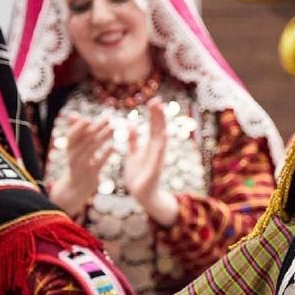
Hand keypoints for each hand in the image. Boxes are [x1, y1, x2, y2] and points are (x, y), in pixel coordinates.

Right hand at [49, 114, 113, 215]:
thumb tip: (73, 114)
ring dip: (103, 137)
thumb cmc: (77, 162)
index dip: (78, 127)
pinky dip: (106, 154)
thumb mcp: (73, 148)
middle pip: (85, 140)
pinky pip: (100, 162)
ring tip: (113, 128)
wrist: (76, 187)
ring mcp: (82, 166)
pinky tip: (114, 146)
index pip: (71, 135)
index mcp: (69, 148)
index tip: (88, 118)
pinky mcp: (92, 174)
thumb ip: (75, 132)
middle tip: (108, 119)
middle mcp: (73, 156)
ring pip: (93, 149)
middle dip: (96, 128)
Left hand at [123, 98, 177, 225]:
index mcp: (151, 146)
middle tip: (158, 100)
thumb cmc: (139, 174)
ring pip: (160, 138)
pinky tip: (162, 134)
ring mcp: (157, 158)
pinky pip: (158, 155)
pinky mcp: (155, 169)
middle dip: (158, 115)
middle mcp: (157, 150)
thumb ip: (133, 140)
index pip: (153, 126)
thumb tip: (132, 124)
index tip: (153, 100)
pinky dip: (160, 144)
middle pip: (158, 128)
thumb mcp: (133, 153)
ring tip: (160, 112)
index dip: (154, 114)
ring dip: (160, 125)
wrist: (142, 194)